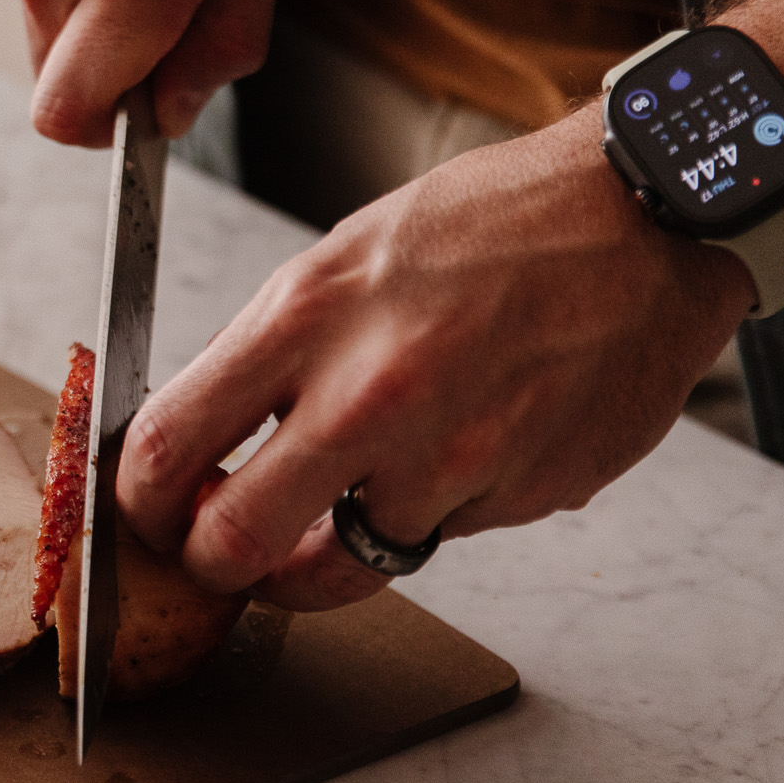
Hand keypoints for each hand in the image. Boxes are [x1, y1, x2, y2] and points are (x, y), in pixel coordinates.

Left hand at [115, 106, 757, 610]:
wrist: (646, 217)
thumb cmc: (489, 227)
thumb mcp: (338, 262)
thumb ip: (262, 360)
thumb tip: (192, 447)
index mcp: (304, 320)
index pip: (166, 449)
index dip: (136, 507)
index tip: (145, 516)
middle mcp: (370, 397)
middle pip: (236, 545)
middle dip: (217, 566)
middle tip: (226, 553)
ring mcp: (452, 458)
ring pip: (351, 556)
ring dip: (352, 528)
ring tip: (396, 451)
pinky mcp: (522, 496)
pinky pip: (446, 537)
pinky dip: (444, 508)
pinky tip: (477, 433)